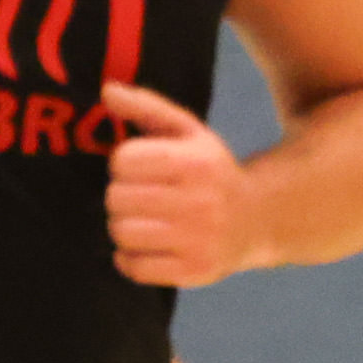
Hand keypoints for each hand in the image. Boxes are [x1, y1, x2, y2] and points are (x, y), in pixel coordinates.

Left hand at [103, 89, 256, 286]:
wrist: (257, 220)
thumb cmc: (209, 171)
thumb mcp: (187, 132)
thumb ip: (146, 106)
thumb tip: (106, 91)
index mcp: (195, 162)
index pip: (122, 161)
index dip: (124, 163)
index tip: (141, 168)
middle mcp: (199, 202)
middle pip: (116, 198)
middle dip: (121, 195)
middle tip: (140, 196)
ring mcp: (198, 240)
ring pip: (121, 233)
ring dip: (123, 227)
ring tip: (142, 221)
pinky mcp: (193, 271)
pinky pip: (133, 267)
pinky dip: (130, 258)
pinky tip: (146, 246)